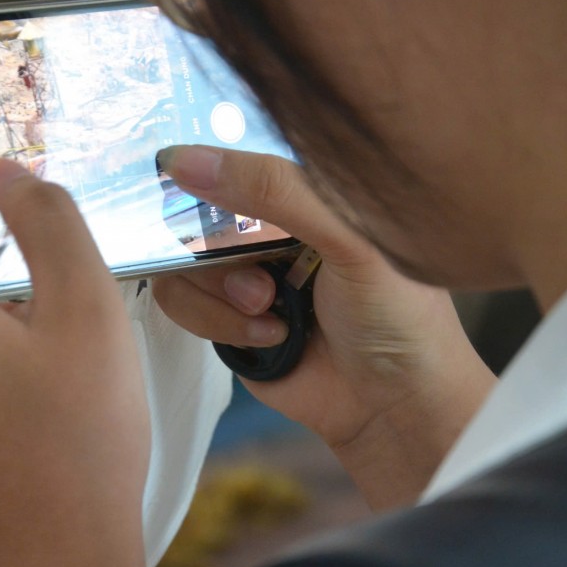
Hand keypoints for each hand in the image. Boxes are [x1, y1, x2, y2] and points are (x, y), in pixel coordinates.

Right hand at [153, 146, 494, 507]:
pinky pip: (183, 304)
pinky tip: (271, 337)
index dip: (204, 164)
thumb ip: (274, 190)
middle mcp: (272, 230)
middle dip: (215, 244)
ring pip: (182, 261)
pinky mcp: (227, 322)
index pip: (240, 158)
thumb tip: (185, 158)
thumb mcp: (348, 236)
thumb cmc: (395, 313)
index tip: (171, 168)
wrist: (396, 408)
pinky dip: (218, 322)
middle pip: (196, 211)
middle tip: (258, 274)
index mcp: (309, 195)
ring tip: (268, 309)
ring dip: (219, 290)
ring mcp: (246, 276)